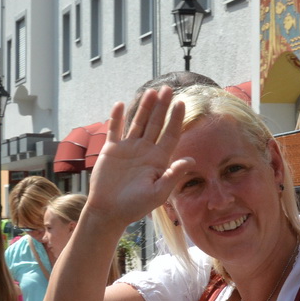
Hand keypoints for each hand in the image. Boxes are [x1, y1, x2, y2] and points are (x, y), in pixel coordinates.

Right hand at [86, 87, 189, 226]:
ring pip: (138, 122)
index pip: (170, 134)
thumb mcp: (158, 193)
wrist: (109, 212)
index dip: (175, 119)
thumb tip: (190, 160)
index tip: (181, 103)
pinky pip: (115, 130)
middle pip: (155, 124)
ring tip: (150, 91)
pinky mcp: (112, 150)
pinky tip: (120, 104)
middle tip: (168, 88)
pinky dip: (117, 118)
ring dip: (144, 107)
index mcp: (158, 160)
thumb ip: (173, 175)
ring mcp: (128, 149)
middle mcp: (145, 150)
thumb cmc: (135, 206)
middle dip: (161, 106)